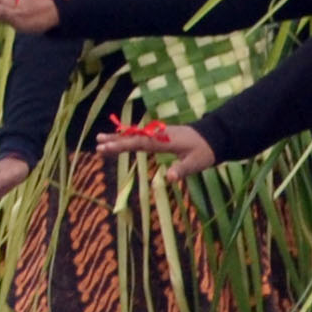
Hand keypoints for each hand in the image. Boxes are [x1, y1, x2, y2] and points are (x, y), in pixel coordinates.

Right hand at [99, 118, 215, 176]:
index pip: (139, 143)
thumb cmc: (205, 151)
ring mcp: (158, 133)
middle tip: (97, 144)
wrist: (214, 135)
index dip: (122, 145)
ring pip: (135, 135)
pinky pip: (140, 136)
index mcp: (164, 140)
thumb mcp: (196, 163)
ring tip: (100, 139)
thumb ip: (182, 169)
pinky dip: (127, 137)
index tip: (106, 147)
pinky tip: (119, 139)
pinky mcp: (160, 135)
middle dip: (115, 140)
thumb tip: (169, 178)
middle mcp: (158, 134)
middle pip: (133, 136)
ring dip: (118, 137)